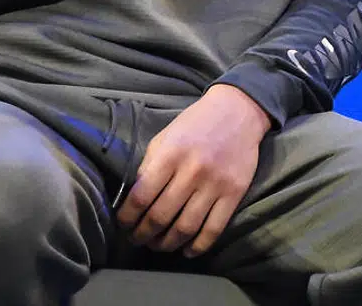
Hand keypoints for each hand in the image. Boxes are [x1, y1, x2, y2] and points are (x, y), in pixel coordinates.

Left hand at [115, 84, 270, 256]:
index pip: (141, 197)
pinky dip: (198, 247)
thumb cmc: (196, 123)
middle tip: (138, 239)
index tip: (123, 224)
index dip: (127, 218)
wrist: (238, 110)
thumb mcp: (166, 136)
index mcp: (170, 154)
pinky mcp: (234, 193)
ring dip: (167, 244)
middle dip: (143, 235)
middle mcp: (192, 171)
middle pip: (161, 217)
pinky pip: (214, 229)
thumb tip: (134, 199)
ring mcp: (215, 184)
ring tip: (159, 245)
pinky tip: (187, 250)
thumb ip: (150, 166)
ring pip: (185, 228)